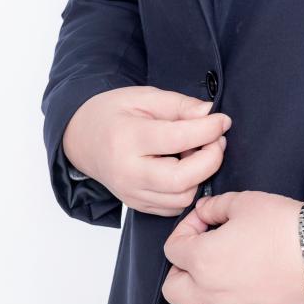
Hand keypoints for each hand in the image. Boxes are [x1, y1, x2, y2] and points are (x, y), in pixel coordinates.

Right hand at [62, 85, 231, 215]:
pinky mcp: (137, 205)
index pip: (178, 139)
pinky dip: (187, 188)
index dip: (209, 130)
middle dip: (211, 159)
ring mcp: (131, 193)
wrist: (81, 138)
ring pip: (182, 197)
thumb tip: (210, 114)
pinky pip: (174, 207)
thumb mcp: (144, 96)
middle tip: (216, 140)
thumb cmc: (113, 114)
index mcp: (128, 138)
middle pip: (182, 179)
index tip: (222, 120)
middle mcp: (128, 172)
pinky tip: (183, 167)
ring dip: (200, 175)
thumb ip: (179, 105)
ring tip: (196, 152)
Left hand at [161, 190, 303, 303]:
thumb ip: (215, 206)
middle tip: (198, 256)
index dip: (185, 230)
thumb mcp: (245, 201)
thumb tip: (204, 211)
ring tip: (207, 288)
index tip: (204, 223)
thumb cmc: (283, 226)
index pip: (172, 249)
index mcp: (202, 259)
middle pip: (172, 290)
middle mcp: (210, 291)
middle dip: (180, 270)